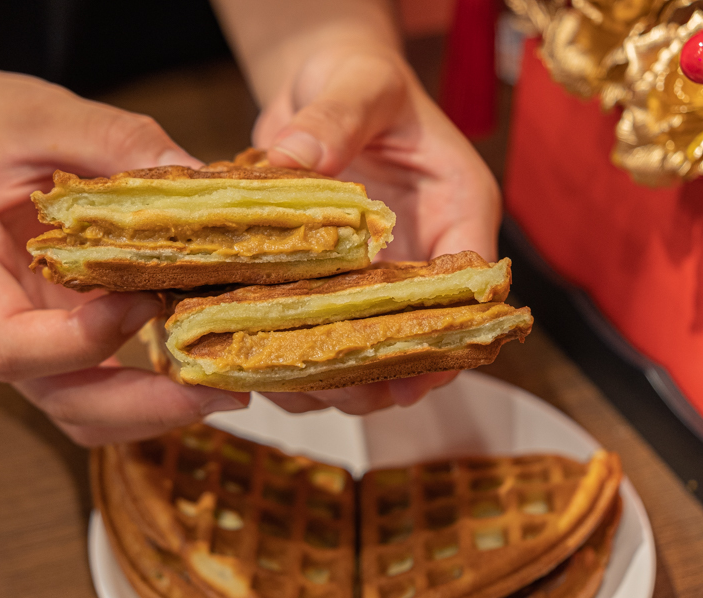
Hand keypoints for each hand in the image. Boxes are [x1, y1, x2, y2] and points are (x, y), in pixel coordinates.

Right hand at [0, 65, 248, 445]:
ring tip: (220, 390)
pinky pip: (91, 384)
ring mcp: (19, 332)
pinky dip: (143, 390)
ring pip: (76, 407)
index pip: (7, 344)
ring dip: (148, 411)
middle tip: (220, 390)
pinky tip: (193, 368)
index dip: (83, 341)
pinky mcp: (50, 333)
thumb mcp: (47, 113)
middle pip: (53, 396)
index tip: (147, 301)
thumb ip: (118, 142)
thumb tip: (201, 180)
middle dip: (139, 405)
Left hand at [253, 46, 500, 414]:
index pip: (469, 284)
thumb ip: (334, 119)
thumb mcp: (358, 83)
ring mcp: (378, 270)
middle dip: (379, 370)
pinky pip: (322, 327)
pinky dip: (294, 350)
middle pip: (417, 332)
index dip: (446, 336)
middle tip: (333, 392)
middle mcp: (422, 249)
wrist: (324, 84)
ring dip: (331, 372)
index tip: (409, 378)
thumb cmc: (359, 75)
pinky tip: (258, 362)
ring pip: (367, 343)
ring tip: (287, 385)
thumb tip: (295, 160)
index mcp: (457, 207)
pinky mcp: (334, 278)